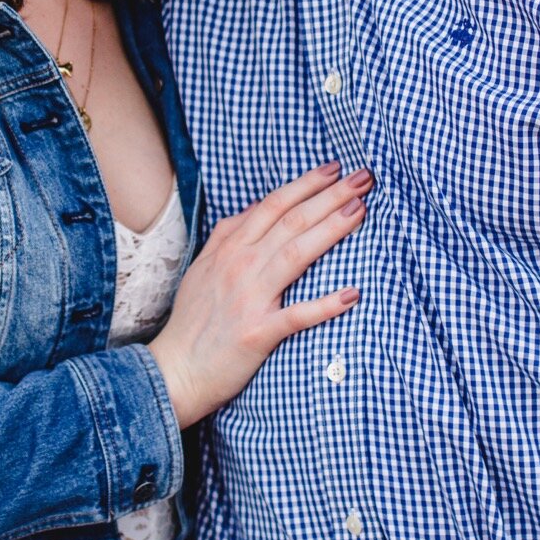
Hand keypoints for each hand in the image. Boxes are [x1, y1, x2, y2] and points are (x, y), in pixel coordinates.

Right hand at [149, 163, 370, 428]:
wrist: (176, 370)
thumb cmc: (193, 321)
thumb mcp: (203, 268)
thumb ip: (227, 236)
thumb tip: (254, 209)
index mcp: (229, 248)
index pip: (273, 205)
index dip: (306, 184)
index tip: (335, 169)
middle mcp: (240, 266)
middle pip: (292, 221)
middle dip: (330, 196)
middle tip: (364, 178)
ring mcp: (249, 298)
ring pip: (297, 254)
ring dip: (331, 229)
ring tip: (361, 210)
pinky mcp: (258, 332)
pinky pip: (298, 315)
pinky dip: (326, 305)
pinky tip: (353, 294)